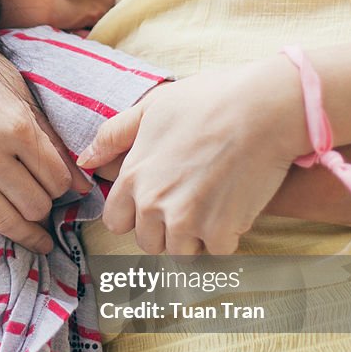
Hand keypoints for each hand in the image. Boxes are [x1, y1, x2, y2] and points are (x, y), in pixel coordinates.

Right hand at [0, 6, 88, 283]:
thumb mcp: (22, 93)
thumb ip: (50, 139)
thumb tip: (80, 182)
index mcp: (14, 125)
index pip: (56, 179)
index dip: (65, 186)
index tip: (65, 187)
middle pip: (32, 205)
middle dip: (46, 209)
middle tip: (48, 205)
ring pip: (1, 220)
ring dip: (24, 232)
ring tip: (37, 237)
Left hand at [78, 57, 308, 253]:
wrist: (265, 108)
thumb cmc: (210, 100)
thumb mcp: (154, 107)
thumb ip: (115, 135)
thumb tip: (85, 160)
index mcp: (134, 177)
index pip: (116, 221)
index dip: (136, 213)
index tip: (157, 201)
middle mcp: (153, 204)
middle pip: (149, 242)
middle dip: (167, 228)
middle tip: (192, 200)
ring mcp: (187, 220)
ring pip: (182, 251)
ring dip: (197, 236)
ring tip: (213, 202)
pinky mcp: (221, 231)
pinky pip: (218, 251)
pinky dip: (228, 236)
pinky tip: (236, 206)